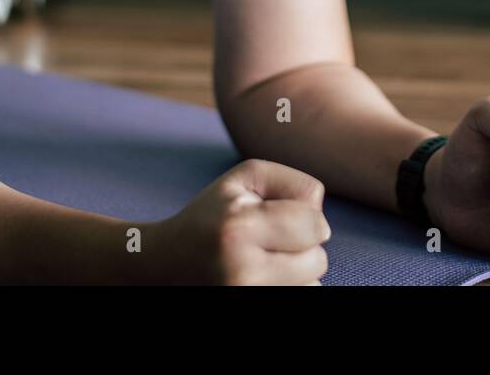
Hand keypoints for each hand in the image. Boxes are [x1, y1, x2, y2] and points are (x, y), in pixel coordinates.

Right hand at [153, 158, 330, 284]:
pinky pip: (298, 299)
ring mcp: (245, 297)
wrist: (167, 262)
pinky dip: (288, 287)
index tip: (285, 218)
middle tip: (269, 240)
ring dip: (298, 272)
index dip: (308, 218)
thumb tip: (321, 220)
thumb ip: (292, 183)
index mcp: (239, 227)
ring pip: (312, 286)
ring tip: (264, 260)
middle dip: (303, 247)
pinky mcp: (248, 310)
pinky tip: (263, 277)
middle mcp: (242, 270)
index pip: (315, 225)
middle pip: (318, 260)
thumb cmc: (213, 214)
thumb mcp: (244, 180)